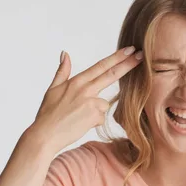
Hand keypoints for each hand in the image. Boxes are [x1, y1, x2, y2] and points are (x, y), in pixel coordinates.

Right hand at [28, 46, 142, 152]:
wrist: (44, 136)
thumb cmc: (48, 114)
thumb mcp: (52, 89)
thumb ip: (62, 71)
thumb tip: (65, 53)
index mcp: (77, 81)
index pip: (101, 66)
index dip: (117, 57)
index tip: (129, 50)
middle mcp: (85, 89)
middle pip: (112, 75)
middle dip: (128, 64)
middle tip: (141, 55)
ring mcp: (91, 102)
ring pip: (104, 103)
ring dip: (95, 110)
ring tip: (77, 116)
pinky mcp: (95, 116)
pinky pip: (100, 117)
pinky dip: (93, 121)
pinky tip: (80, 124)